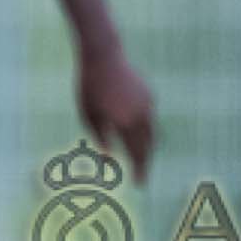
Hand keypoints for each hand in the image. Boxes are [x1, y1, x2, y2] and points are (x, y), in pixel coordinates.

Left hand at [77, 44, 156, 179]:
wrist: (103, 55)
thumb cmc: (89, 87)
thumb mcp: (88, 115)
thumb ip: (101, 138)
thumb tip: (110, 160)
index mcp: (124, 123)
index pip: (136, 154)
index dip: (139, 171)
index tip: (139, 185)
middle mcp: (141, 116)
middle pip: (148, 147)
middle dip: (145, 164)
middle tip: (142, 178)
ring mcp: (148, 104)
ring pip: (152, 133)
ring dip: (147, 148)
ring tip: (141, 159)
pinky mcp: (149, 95)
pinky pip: (149, 116)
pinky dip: (144, 127)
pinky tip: (136, 130)